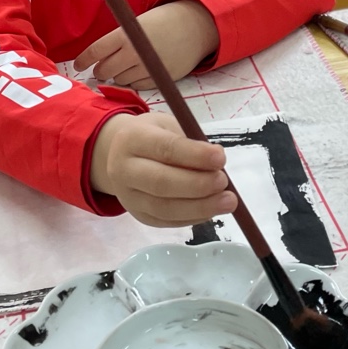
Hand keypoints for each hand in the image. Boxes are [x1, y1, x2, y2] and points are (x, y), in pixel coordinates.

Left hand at [73, 0, 219, 89]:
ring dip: (118, 75)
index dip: (84, 60)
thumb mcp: (137, 23)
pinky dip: (134, 81)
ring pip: (119, 80)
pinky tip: (139, 71)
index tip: (78, 65)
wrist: (195, 27)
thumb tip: (99, 55)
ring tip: (126, 65)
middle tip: (101, 68)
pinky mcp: (158, 79)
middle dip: (100, 70)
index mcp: (126, 35)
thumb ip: (119, 38)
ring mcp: (146, 68)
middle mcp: (134, 54)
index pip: (96, 51)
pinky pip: (137, 86)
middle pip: (104, 70)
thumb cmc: (164, 21)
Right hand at [89, 112, 236, 226]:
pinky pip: (167, 221)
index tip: (221, 158)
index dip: (194, 155)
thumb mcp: (168, 127)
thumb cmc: (153, 136)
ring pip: (164, 208)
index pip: (164, 149)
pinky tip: (211, 210)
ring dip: (200, 207)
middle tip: (224, 182)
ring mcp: (129, 198)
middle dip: (197, 185)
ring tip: (227, 202)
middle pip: (161, 183)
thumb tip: (217, 164)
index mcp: (132, 139)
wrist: (120, 155)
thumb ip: (189, 142)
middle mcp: (123, 170)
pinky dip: (193, 218)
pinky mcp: (139, 216)